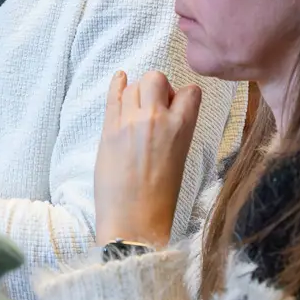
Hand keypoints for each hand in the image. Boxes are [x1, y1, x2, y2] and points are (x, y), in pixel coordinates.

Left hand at [90, 70, 200, 248]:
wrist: (134, 221)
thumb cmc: (160, 198)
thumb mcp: (180, 159)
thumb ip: (176, 131)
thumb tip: (167, 112)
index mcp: (182, 129)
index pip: (191, 91)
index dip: (182, 96)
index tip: (174, 106)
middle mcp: (157, 119)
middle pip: (156, 78)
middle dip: (157, 87)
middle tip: (153, 107)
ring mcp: (130, 122)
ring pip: (133, 85)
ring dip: (135, 92)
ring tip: (135, 109)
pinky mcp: (109, 129)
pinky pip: (112, 95)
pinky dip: (116, 84)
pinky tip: (119, 79)